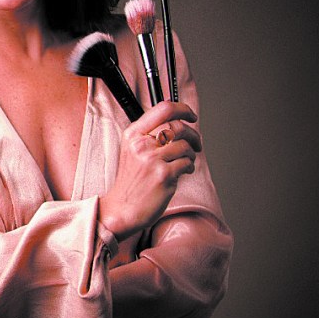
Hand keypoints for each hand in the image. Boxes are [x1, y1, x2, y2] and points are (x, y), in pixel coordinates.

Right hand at [99, 101, 200, 239]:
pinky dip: (189, 167)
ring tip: (186, 162)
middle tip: (196, 143)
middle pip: (177, 126)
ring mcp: (152, 159)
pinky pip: (187, 163)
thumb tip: (176, 123)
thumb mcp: (132, 151)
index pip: (163, 109)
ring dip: (191, 154)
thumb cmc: (130, 182)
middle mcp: (141, 144)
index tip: (190, 115)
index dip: (183, 109)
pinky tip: (183, 172)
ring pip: (185, 145)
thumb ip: (149, 135)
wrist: (122, 209)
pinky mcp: (164, 175)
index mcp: (133, 134)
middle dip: (193, 134)